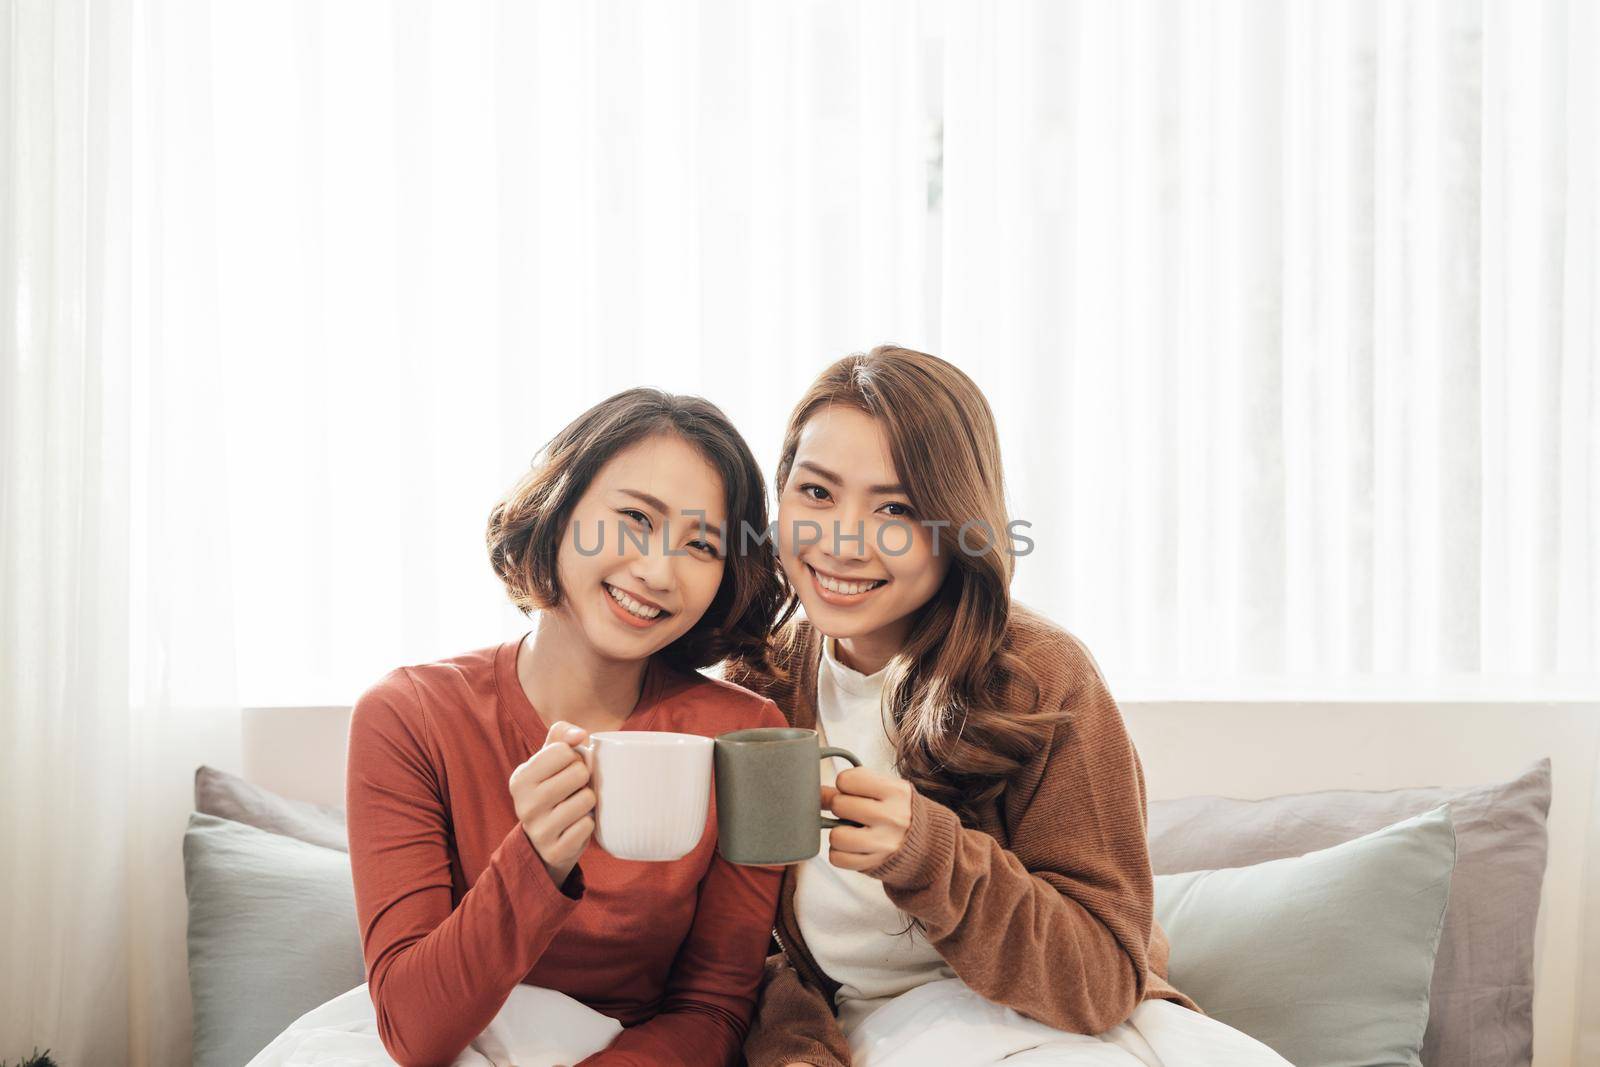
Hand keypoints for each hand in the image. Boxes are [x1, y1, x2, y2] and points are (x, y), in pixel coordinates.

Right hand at [509, 720, 596, 887]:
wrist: (543, 842)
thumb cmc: (551, 789)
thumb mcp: (548, 759)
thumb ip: (561, 735)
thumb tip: (580, 735)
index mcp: (520, 778)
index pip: (564, 751)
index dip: (574, 757)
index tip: (565, 770)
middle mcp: (524, 804)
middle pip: (579, 773)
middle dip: (584, 778)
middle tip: (574, 789)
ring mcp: (538, 830)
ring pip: (586, 799)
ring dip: (588, 801)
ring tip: (575, 806)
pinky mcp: (555, 850)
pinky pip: (588, 825)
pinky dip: (588, 823)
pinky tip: (575, 825)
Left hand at [823, 767, 913, 871]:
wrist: (927, 845)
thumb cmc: (896, 810)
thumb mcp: (884, 791)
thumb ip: (851, 786)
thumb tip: (815, 791)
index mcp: (895, 792)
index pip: (847, 779)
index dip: (845, 783)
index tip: (854, 790)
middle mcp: (892, 817)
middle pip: (839, 805)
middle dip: (840, 807)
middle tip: (852, 811)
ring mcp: (884, 843)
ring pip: (836, 835)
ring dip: (838, 833)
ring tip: (851, 831)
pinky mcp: (875, 864)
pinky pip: (837, 858)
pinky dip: (840, 853)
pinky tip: (853, 847)